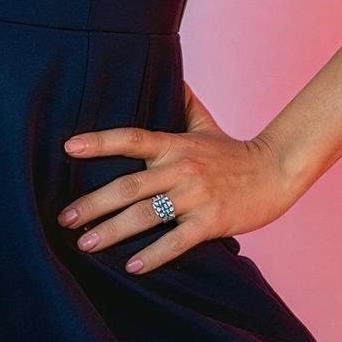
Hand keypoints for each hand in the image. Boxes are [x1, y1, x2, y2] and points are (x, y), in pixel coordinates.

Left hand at [55, 82, 297, 274]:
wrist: (277, 171)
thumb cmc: (236, 153)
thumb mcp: (206, 124)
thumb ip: (184, 103)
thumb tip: (170, 74)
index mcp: (175, 144)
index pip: (131, 137)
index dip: (99, 141)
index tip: (68, 148)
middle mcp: (181, 167)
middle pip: (128, 186)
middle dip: (92, 204)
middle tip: (64, 219)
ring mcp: (196, 196)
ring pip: (146, 214)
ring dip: (112, 232)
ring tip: (85, 244)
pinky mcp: (212, 222)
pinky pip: (176, 241)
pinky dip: (152, 255)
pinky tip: (131, 267)